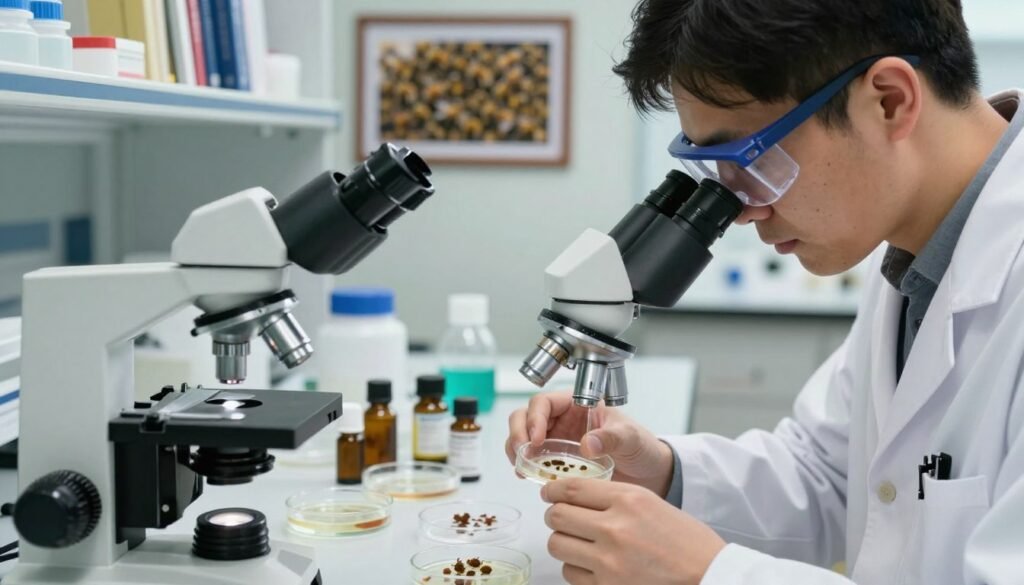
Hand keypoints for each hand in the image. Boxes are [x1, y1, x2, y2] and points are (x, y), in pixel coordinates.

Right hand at [505, 391, 675, 495]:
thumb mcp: (630, 438)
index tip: (537, 439)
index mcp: (579, 404)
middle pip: (526, 415)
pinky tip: (526, 475)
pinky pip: (532, 458)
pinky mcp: (557, 460)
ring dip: (516, 448)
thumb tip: (588, 443)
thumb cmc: (642, 447)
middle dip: (518, 431)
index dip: (535, 417)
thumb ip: (611, 437)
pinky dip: (523, 464)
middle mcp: (564, 419)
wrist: (649, 473)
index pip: (545, 402)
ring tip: (521, 466)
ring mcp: (558, 439)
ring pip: (524, 436)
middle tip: (521, 451)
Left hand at [542, 478, 725, 584]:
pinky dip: (576, 568)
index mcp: (628, 500)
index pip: (571, 489)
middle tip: (562, 518)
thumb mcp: (651, 503)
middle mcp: (614, 528)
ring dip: (563, 542)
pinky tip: (591, 564)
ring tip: (577, 542)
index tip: (549, 494)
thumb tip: (574, 496)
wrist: (708, 575)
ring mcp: (609, 561)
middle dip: (555, 516)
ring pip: (557, 545)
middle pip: (557, 516)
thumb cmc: (685, 541)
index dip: (553, 491)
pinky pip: (571, 573)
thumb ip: (613, 498)